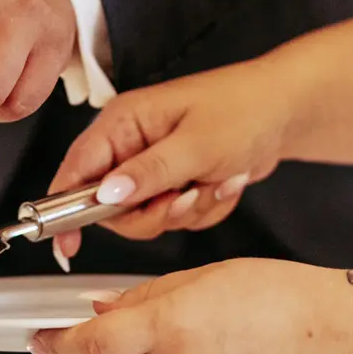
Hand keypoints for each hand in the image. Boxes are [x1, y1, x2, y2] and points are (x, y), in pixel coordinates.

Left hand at [29, 259, 352, 353]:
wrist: (349, 338)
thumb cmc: (292, 297)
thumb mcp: (211, 277)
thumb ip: (152, 296)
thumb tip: (110, 309)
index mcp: (172, 324)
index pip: (93, 342)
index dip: (59, 344)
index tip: (41, 341)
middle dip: (134, 342)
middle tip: (170, 318)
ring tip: (223, 334)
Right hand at [47, 55, 291, 262]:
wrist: (287, 111)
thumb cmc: (244, 109)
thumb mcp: (196, 145)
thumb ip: (148, 173)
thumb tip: (106, 195)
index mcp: (123, 123)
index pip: (76, 171)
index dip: (65, 209)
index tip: (67, 244)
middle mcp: (130, 145)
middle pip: (111, 207)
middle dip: (153, 212)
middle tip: (184, 196)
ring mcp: (151, 166)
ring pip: (146, 217)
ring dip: (185, 210)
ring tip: (212, 182)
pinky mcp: (173, 182)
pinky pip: (174, 217)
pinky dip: (202, 209)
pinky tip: (221, 182)